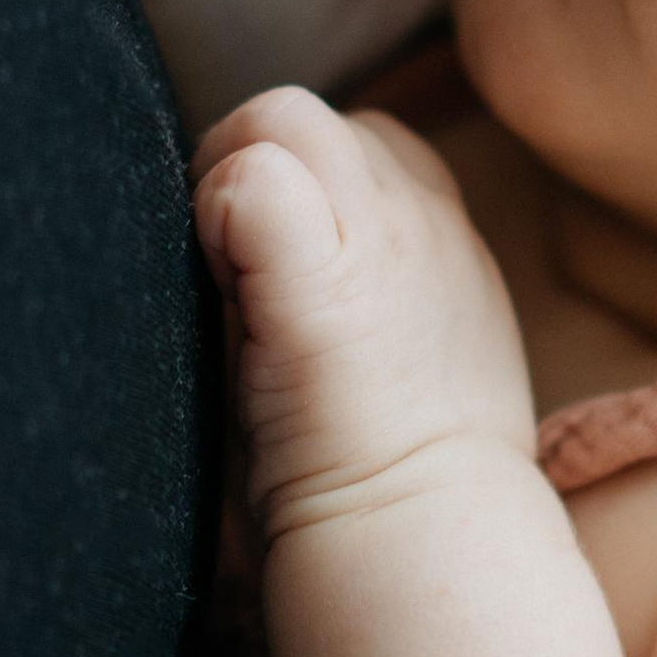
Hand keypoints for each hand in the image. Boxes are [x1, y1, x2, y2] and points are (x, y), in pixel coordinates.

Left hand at [193, 89, 533, 533]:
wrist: (428, 541)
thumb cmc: (397, 473)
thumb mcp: (410, 352)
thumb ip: (365, 287)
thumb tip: (274, 269)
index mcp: (441, 234)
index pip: (356, 140)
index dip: (291, 186)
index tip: (265, 272)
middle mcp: (418, 216)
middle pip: (304, 115)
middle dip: (239, 167)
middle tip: (218, 270)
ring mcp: (379, 240)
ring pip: (278, 117)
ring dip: (221, 181)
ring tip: (218, 282)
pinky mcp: (324, 286)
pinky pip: (254, 182)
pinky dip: (215, 213)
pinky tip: (216, 289)